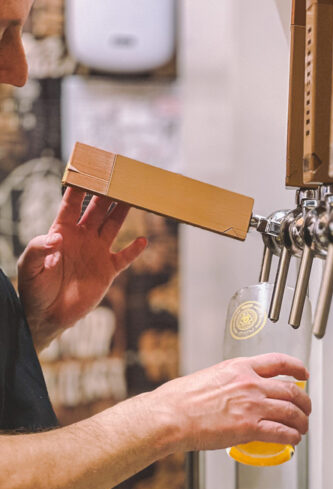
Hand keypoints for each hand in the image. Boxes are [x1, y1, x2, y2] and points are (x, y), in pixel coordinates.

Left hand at [17, 187, 146, 349]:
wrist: (48, 315)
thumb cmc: (34, 288)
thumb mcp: (30, 266)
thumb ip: (40, 249)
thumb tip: (56, 237)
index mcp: (61, 231)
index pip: (71, 203)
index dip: (80, 187)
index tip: (89, 169)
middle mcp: (81, 238)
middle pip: (96, 209)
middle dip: (106, 193)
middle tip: (117, 176)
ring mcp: (96, 253)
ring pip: (112, 226)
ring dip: (122, 212)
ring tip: (133, 198)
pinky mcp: (107, 272)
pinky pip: (124, 258)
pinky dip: (133, 250)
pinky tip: (142, 241)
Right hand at [150, 353, 310, 451]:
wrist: (169, 416)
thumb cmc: (180, 400)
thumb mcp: (209, 377)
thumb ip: (228, 382)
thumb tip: (233, 392)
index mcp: (239, 368)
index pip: (278, 362)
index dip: (297, 368)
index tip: (303, 373)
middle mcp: (250, 383)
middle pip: (291, 390)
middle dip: (304, 402)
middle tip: (306, 409)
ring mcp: (251, 405)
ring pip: (291, 412)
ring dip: (302, 421)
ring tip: (302, 428)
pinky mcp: (249, 427)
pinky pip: (281, 432)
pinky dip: (292, 436)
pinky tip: (293, 439)